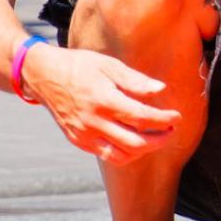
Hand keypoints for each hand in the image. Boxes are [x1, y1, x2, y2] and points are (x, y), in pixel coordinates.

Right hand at [25, 44, 181, 164]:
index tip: (176, 116)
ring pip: (122, 156)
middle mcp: (93, 122)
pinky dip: (125, 153)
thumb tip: (160, 90)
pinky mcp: (78, 141)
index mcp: (103, 100)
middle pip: (136, 143)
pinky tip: (135, 141)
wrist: (44, 76)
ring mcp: (84, 135)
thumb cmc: (80, 66)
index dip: (164, 119)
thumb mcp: (108, 65)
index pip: (142, 117)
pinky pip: (107, 155)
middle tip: (171, 130)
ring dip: (144, 150)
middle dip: (159, 140)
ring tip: (155, 138)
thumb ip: (135, 80)